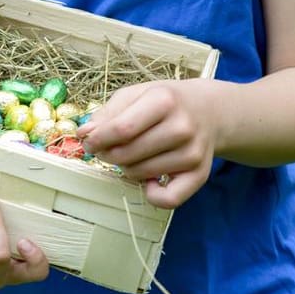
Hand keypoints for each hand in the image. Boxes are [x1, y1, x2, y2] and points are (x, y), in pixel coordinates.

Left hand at [77, 79, 219, 208]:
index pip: (122, 129)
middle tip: (105, 150)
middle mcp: (182, 127)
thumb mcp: (136, 94)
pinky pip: (169, 199)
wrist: (209, 110)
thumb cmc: (166, 102)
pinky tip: (148, 181)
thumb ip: (108, 113)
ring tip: (129, 156)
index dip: (98, 139)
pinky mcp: (200, 174)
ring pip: (141, 174)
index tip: (88, 141)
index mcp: (164, 101)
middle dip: (107, 155)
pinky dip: (152, 195)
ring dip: (125, 168)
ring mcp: (193, 153)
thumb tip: (85, 134)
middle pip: (128, 153)